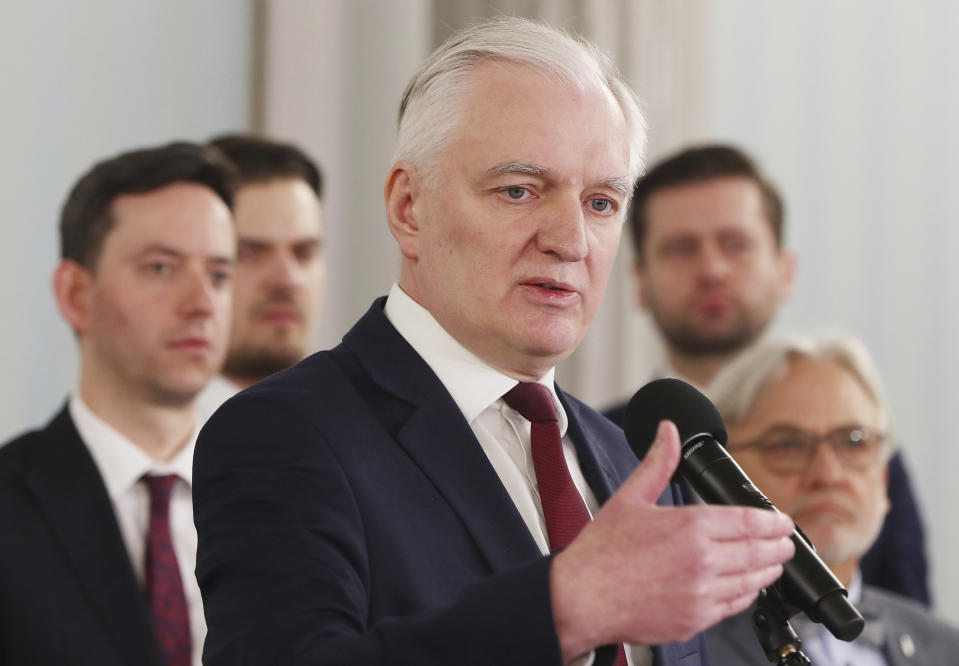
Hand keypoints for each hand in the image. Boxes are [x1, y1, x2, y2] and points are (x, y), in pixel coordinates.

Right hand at [551, 420, 794, 661]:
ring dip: (769, 571)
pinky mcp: (696, 620)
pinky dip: (747, 595)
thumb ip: (658, 463)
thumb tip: (668, 432)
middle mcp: (702, 561)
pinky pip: (734, 607)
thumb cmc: (601, 551)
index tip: (783, 521)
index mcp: (689, 526)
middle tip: (787, 542)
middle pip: (758, 552)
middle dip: (779, 546)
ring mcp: (701, 594)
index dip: (774, 522)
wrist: (581, 598)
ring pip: (752, 581)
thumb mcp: (630, 498)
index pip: (749, 522)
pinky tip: (748, 588)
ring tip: (774, 564)